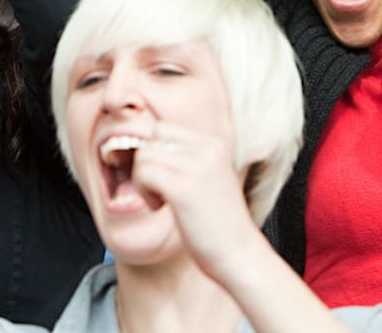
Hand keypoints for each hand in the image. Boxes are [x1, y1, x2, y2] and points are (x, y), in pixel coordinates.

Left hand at [130, 122, 263, 280]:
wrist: (238, 253)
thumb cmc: (219, 224)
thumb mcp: (209, 178)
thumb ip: (187, 159)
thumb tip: (147, 147)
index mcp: (215, 144)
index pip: (163, 128)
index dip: (153, 152)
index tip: (163, 178)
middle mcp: (208, 149)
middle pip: (151, 138)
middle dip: (145, 165)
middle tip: (159, 191)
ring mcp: (197, 166)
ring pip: (144, 155)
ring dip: (142, 181)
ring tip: (160, 202)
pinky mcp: (184, 187)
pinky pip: (144, 173)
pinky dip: (143, 192)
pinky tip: (159, 208)